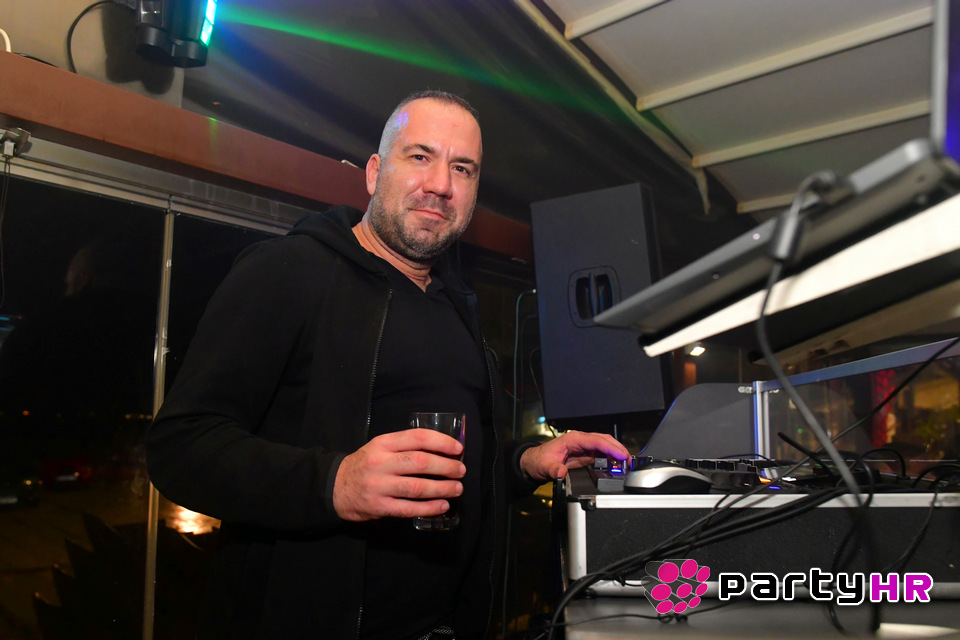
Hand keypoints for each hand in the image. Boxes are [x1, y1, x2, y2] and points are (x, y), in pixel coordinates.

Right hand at [333, 429, 464, 521]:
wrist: (334, 487)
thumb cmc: (365, 464)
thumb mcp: (380, 447)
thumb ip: (404, 447)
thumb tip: (442, 451)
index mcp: (383, 443)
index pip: (417, 437)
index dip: (441, 442)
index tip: (458, 449)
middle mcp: (380, 462)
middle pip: (419, 462)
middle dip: (446, 467)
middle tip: (461, 470)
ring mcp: (378, 486)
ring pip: (416, 487)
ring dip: (442, 488)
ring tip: (457, 488)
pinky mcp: (378, 506)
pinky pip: (408, 508)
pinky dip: (428, 508)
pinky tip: (442, 506)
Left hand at [519, 430, 629, 482]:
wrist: (534, 463)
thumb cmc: (539, 461)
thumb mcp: (545, 466)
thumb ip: (554, 470)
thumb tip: (561, 472)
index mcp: (573, 439)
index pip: (597, 441)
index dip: (611, 448)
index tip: (622, 456)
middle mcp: (580, 440)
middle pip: (604, 441)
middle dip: (618, 449)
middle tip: (629, 461)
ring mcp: (583, 446)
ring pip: (604, 446)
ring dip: (616, 453)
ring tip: (626, 464)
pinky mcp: (584, 454)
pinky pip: (600, 454)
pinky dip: (610, 458)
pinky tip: (615, 465)